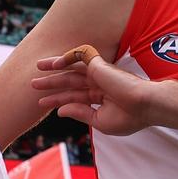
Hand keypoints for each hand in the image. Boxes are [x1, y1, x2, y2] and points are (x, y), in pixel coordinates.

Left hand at [32, 52, 152, 136]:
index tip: (41, 102)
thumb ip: (80, 113)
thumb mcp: (100, 121)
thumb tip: (60, 111)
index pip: (74, 97)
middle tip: (33, 84)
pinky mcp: (99, 64)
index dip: (57, 100)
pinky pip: (79, 56)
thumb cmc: (129, 117)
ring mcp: (99, 73)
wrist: (144, 106)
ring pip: (71, 69)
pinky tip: (54, 64)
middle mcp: (98, 83)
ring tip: (37, 68)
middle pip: (70, 83)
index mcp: (101, 97)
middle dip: (51, 83)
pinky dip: (67, 57)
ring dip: (53, 68)